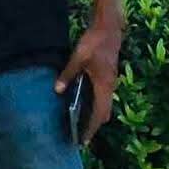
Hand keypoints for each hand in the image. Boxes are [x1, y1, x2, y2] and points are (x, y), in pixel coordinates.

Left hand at [54, 17, 121, 144]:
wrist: (109, 28)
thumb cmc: (94, 42)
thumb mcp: (78, 58)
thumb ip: (68, 74)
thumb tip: (57, 91)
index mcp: (103, 85)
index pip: (99, 114)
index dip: (91, 128)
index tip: (83, 141)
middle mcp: (110, 87)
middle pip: (104, 113)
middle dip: (94, 125)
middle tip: (80, 135)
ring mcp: (111, 82)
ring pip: (105, 105)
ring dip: (96, 115)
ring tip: (81, 122)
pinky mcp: (109, 76)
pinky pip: (104, 96)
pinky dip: (96, 104)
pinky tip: (84, 102)